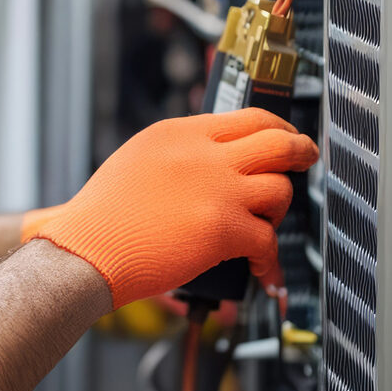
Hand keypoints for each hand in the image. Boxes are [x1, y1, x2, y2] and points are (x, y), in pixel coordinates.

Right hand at [20, 109, 316, 306]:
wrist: (84, 249)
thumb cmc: (98, 219)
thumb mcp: (136, 162)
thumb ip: (178, 156)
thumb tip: (211, 166)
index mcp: (178, 132)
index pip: (246, 118)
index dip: (275, 128)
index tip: (284, 139)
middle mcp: (202, 153)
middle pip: (276, 140)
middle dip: (300, 151)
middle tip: (307, 159)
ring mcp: (216, 188)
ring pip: (280, 189)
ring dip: (279, 212)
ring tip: (265, 227)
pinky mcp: (223, 227)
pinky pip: (269, 242)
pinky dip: (271, 263)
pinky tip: (264, 273)